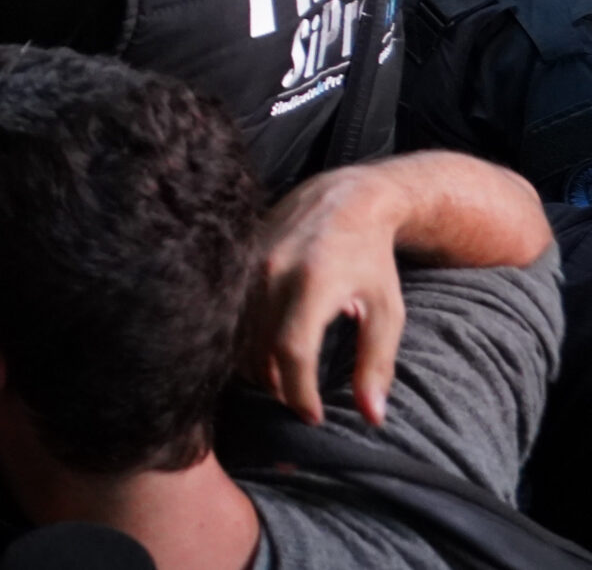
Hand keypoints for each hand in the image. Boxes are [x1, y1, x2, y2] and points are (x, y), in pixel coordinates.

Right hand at [249, 163, 405, 425]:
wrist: (343, 199)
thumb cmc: (371, 260)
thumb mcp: (387, 312)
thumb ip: (377, 364)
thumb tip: (372, 417)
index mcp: (313, 284)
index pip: (292, 352)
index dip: (298, 393)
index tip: (313, 417)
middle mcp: (273, 272)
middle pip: (260, 349)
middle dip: (277, 387)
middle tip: (299, 403)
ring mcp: (249, 264)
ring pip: (239, 335)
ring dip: (258, 368)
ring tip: (283, 383)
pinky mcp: (237, 260)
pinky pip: (230, 315)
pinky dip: (244, 342)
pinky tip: (265, 354)